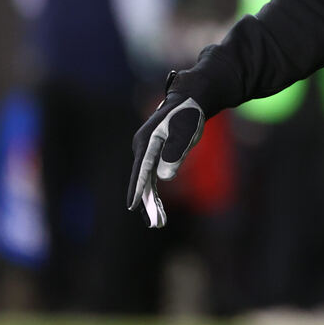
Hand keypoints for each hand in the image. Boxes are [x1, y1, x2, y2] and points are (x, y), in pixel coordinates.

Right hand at [127, 91, 204, 227]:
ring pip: (147, 181)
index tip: (132, 205)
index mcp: (147, 140)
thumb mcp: (185, 133)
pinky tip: (158, 208)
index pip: (141, 169)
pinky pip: (152, 177)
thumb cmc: (188, 115)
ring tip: (159, 222)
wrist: (191, 100)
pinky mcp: (155, 155)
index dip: (137, 188)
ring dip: (151, 201)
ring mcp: (147, 152)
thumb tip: (163, 177)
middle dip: (147, 202)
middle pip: (142, 179)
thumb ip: (175, 153)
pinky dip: (154, 192)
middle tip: (156, 223)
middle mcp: (143, 147)